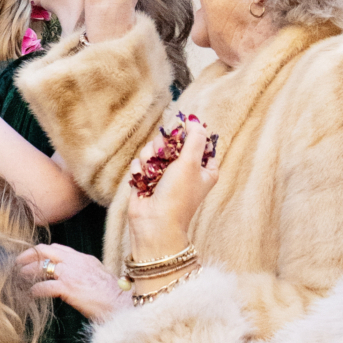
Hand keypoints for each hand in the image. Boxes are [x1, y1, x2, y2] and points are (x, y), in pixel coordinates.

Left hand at [22, 243, 126, 322]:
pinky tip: (31, 295)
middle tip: (18, 263)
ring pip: (40, 266)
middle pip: (45, 250)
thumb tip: (72, 276)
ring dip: (27, 272)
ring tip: (20, 278)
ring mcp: (71, 274)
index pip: (57, 248)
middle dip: (28, 255)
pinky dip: (34, 290)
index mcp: (83, 258)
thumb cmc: (115, 296)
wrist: (124, 306)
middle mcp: (75, 262)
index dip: (42, 251)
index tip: (32, 257)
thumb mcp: (99, 276)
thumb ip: (84, 271)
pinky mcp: (68, 288)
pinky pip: (43, 287)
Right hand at [127, 117, 218, 263]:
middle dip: (162, 148)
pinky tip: (143, 182)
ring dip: (149, 160)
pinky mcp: (146, 179)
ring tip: (152, 175)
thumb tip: (193, 119)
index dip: (186, 137)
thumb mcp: (190, 163)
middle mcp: (184, 170)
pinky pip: (139, 163)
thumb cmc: (177, 196)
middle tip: (164, 158)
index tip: (179, 137)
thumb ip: (193, 139)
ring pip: (151, 150)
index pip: (196, 141)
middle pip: (170, 142)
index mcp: (203, 168)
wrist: (154, 222)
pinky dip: (140, 170)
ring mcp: (164, 174)